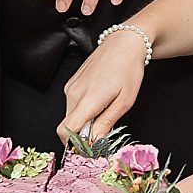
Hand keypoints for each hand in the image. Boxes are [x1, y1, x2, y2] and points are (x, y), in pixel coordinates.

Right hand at [58, 29, 148, 144]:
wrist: (123, 44)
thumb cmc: (128, 69)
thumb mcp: (124, 102)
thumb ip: (106, 124)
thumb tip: (94, 143)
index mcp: (87, 100)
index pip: (65, 131)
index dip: (74, 145)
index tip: (89, 149)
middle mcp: (73, 94)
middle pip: (69, 127)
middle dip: (83, 135)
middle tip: (104, 133)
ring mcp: (70, 88)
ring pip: (71, 117)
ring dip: (85, 122)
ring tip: (105, 112)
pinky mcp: (71, 84)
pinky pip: (73, 106)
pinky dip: (84, 111)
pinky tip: (100, 102)